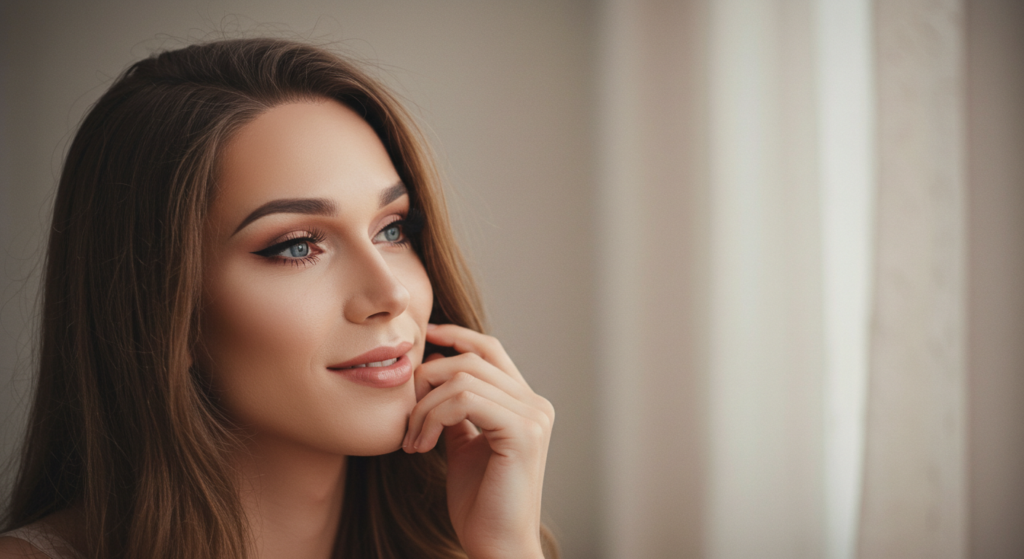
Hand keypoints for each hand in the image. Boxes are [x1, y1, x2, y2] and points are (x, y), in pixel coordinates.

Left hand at [402, 324, 553, 558]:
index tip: (424, 337)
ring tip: (411, 439)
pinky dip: (433, 417)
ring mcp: (533, 416)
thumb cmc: (479, 503)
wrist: (495, 546)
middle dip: (427, 378)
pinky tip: (421, 445)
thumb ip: (458, 410)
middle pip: (472, 359)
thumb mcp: (464, 445)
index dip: (457, 335)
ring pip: (463, 378)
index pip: (490, 350)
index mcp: (525, 404)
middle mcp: (535, 404)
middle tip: (404, 416)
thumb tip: (435, 372)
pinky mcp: (523, 432)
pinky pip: (465, 400)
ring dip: (424, 406)